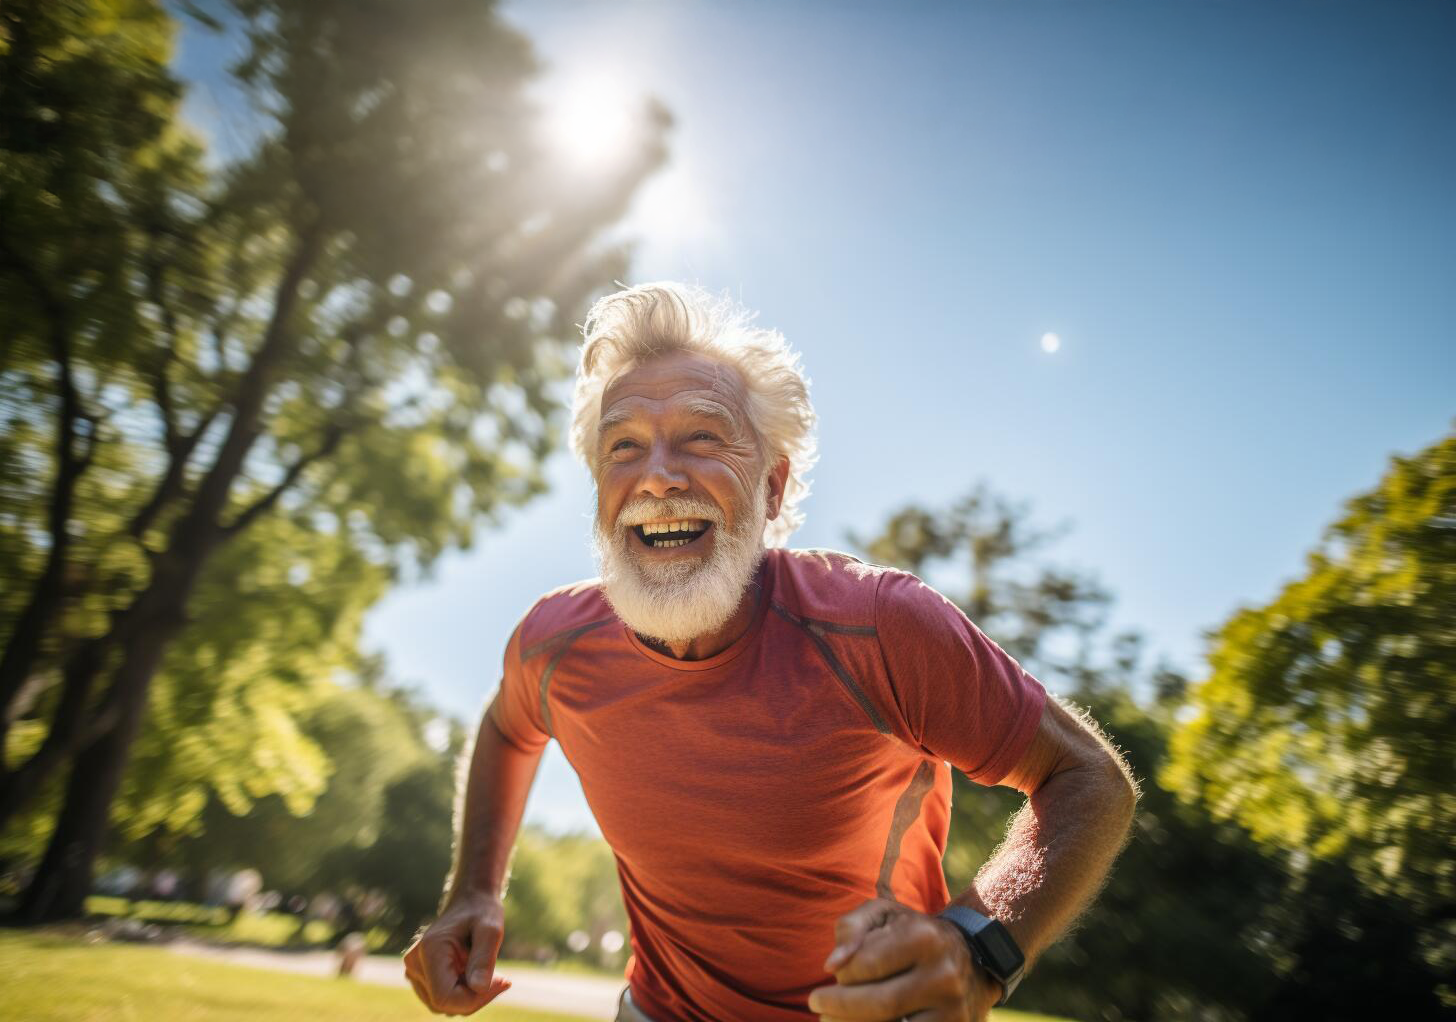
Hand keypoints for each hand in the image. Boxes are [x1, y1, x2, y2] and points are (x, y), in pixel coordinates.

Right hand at [402, 890, 511, 1014]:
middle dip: (475, 997)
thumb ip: (484, 958)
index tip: (503, 982)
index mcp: (429, 950)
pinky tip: (473, 972)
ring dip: (469, 995)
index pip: (445, 998)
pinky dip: (462, 992)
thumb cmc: (482, 911)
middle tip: (500, 977)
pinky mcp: (419, 976)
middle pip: (443, 1004)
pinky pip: (442, 998)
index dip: (475, 999)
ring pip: (443, 1005)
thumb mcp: (491, 930)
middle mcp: (414, 963)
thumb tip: (479, 989)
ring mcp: (413, 971)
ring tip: (483, 968)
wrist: (469, 900)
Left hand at [807, 898, 999, 1021]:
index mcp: (924, 938)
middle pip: (877, 1004)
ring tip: (829, 1019)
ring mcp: (952, 1010)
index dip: (842, 972)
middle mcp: (943, 976)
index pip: (865, 964)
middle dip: (839, 1006)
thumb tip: (831, 964)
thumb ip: (851, 928)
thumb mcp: (885, 915)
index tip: (837, 972)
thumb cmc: (914, 934)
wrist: (973, 960)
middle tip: (816, 1002)